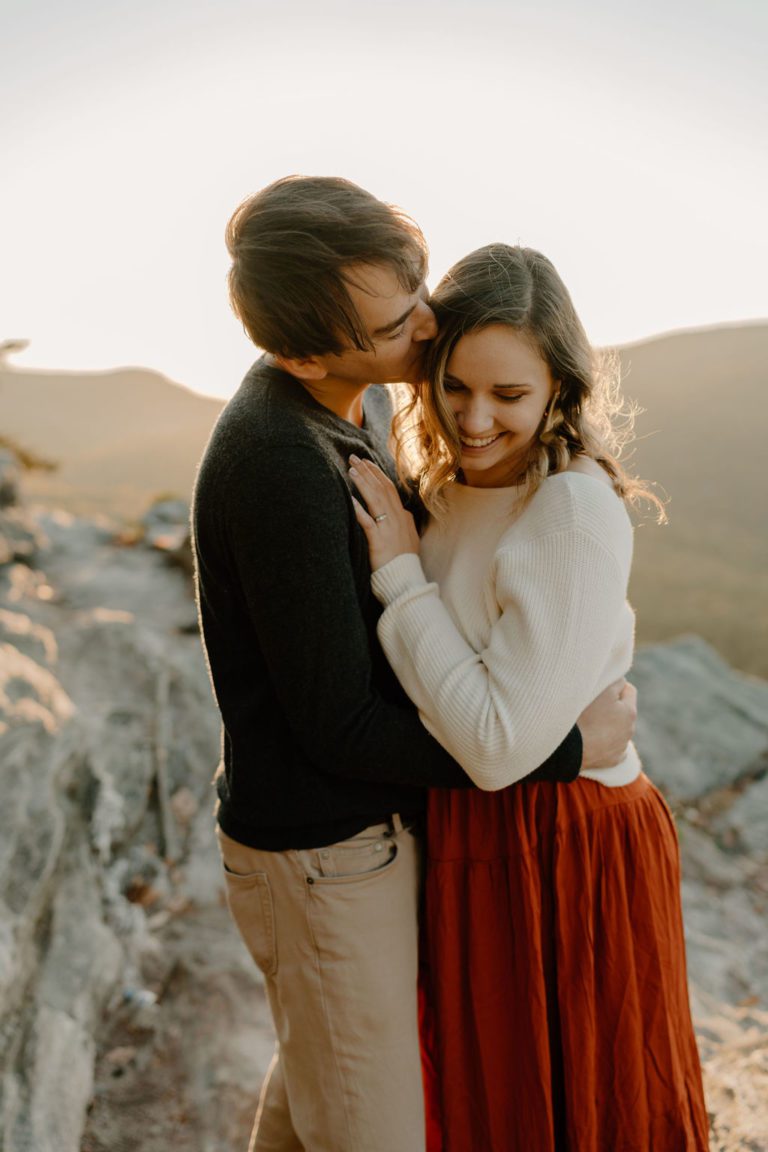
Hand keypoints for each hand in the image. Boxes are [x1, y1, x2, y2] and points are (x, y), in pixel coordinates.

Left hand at [349, 455, 419, 571]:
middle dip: (367, 471)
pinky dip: (358, 509)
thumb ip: (404, 524)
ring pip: (375, 499)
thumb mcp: (408, 538)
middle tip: (353, 457)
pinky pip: (367, 521)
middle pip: (381, 488)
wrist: (406, 579)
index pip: (389, 489)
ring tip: (350, 470)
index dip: (377, 474)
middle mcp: (397, 518)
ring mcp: (389, 528)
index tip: (366, 462)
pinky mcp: (379, 540)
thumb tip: (403, 514)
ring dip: (362, 483)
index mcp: (403, 516)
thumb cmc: (404, 561)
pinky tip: (349, 499)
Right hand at [578, 678, 636, 770]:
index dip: (616, 686)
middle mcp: (630, 730)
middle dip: (613, 707)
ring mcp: (621, 747)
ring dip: (609, 725)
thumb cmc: (586, 716)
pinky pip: (613, 748)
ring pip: (618, 730)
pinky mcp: (613, 760)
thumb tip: (622, 680)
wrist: (571, 748)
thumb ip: (616, 681)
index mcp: (630, 712)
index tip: (602, 689)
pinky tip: (594, 740)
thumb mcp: (603, 690)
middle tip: (593, 706)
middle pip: (624, 711)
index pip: (629, 690)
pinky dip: (606, 743)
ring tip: (590, 724)